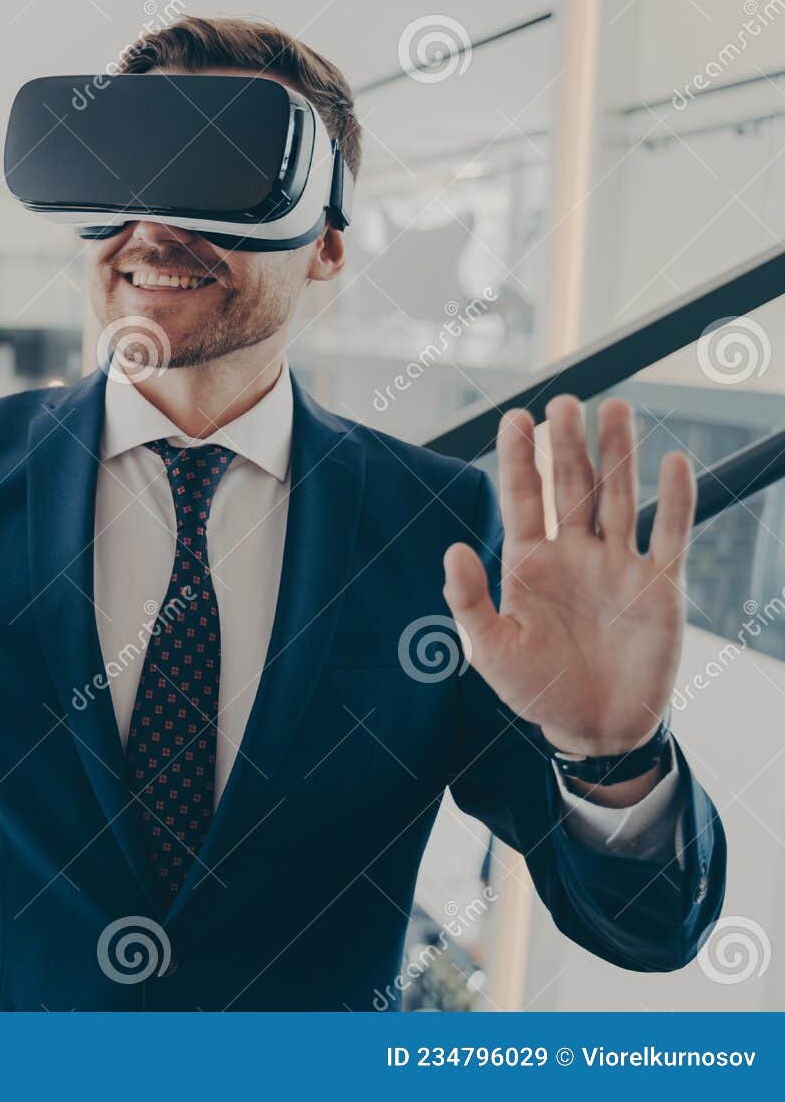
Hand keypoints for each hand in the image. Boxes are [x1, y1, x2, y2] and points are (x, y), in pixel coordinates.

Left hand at [442, 397, 695, 788]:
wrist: (593, 728)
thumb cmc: (535, 690)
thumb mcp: (490, 649)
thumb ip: (469, 601)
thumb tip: (453, 549)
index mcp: (529, 562)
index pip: (523, 497)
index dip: (519, 457)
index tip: (514, 417)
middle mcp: (574, 554)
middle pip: (572, 486)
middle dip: (568, 444)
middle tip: (566, 400)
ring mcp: (618, 566)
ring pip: (619, 498)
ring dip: (619, 455)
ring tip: (616, 410)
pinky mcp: (659, 587)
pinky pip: (670, 535)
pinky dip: (674, 500)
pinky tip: (672, 462)